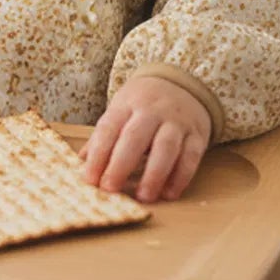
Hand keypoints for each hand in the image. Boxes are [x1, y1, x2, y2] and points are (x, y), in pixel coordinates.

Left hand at [80, 77, 212, 202]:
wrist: (183, 83)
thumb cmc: (144, 104)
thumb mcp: (120, 110)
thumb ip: (104, 136)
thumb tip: (82, 162)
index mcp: (127, 104)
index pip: (109, 128)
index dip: (98, 155)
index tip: (90, 179)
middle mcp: (152, 111)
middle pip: (135, 137)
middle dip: (121, 165)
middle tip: (110, 189)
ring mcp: (177, 122)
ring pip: (166, 147)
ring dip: (154, 174)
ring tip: (143, 196)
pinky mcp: (197, 134)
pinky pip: (191, 156)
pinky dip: (181, 176)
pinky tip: (169, 193)